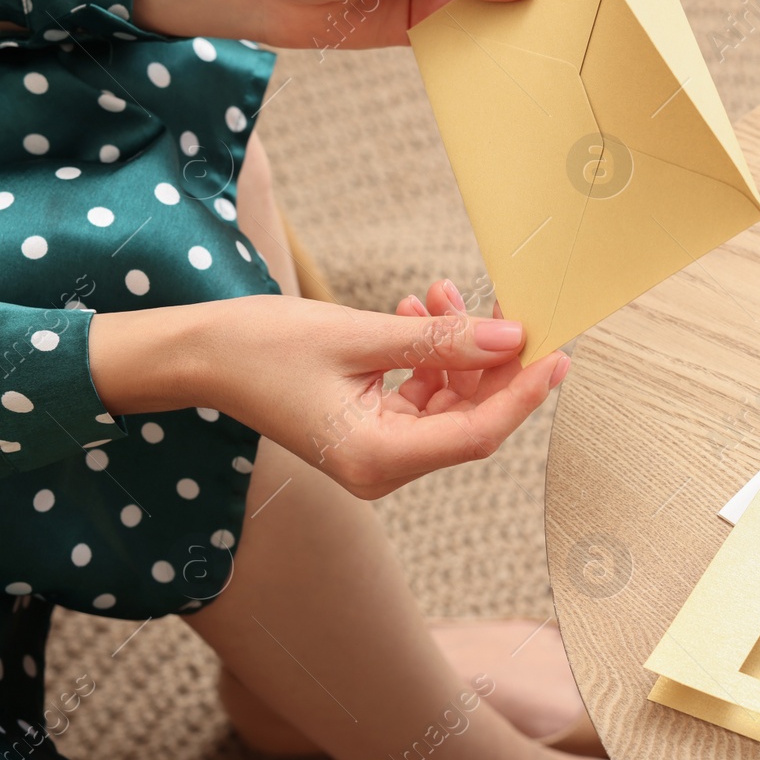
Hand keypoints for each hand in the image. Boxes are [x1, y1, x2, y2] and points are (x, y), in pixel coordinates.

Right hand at [90, 289, 568, 498]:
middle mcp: (382, 467)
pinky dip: (428, 354)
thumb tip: (512, 337)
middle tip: (507, 307)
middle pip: (469, 417)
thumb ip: (440, 341)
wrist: (201, 353)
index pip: (477, 433)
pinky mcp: (370, 429)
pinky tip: (416, 310)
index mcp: (377, 459)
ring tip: (440, 292)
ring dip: (455, 347)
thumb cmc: (264, 346)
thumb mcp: (360, 336)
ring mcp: (376, 451)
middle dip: (491, 360)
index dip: (523, 393)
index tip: (558, 353)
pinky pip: (420, 394)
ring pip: (447, 401)